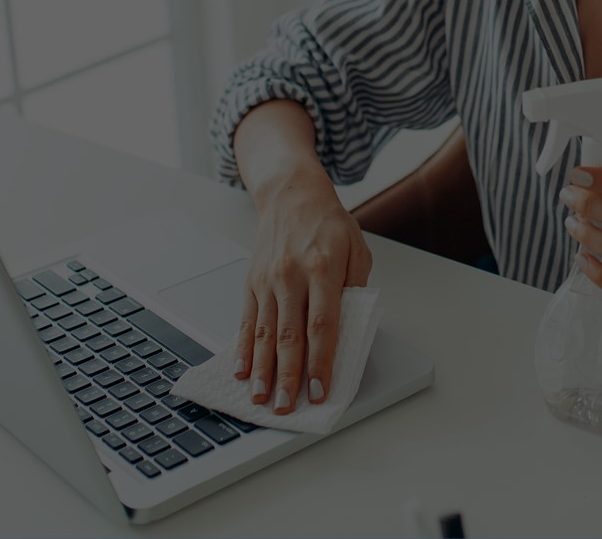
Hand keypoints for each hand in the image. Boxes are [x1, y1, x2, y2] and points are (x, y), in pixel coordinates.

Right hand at [235, 178, 372, 413]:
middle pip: (290, 336)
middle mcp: (291, 276)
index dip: (320, 363)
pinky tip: (243, 371)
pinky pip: (248, 322)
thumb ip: (354, 290)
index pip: (322, 326)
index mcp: (323, 268)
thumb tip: (347, 331)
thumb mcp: (358, 251)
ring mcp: (268, 280)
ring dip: (263, 370)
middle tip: (287, 406)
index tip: (319, 390)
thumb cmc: (329, 224)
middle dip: (288, 376)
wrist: (292, 195)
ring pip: (265, 334)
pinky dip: (244, 349)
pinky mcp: (252, 283)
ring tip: (261, 398)